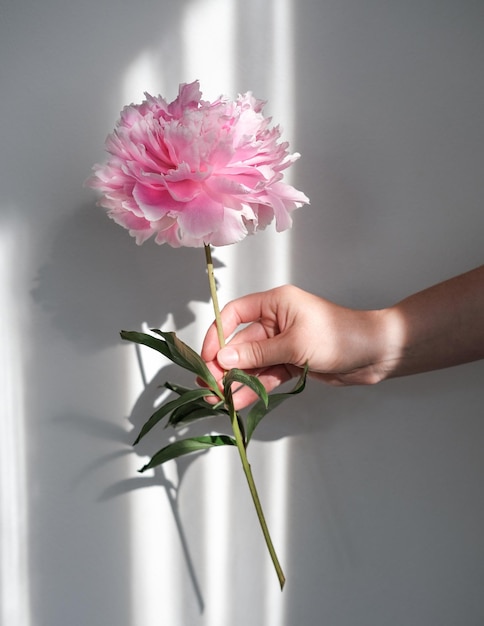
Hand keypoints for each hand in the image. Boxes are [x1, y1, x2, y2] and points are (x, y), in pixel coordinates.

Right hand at [201, 285, 387, 408]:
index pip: (234, 314)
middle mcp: (275, 321)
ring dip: (236, 381)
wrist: (375, 354)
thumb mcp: (294, 344)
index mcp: (274, 304)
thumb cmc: (340, 336)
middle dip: (224, 366)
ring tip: (218, 400)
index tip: (207, 358)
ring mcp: (282, 343)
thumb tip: (224, 358)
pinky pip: (265, 375)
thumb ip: (258, 353)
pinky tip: (239, 401)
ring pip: (251, 363)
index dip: (217, 335)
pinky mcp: (291, 362)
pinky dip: (253, 388)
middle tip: (209, 388)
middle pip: (240, 343)